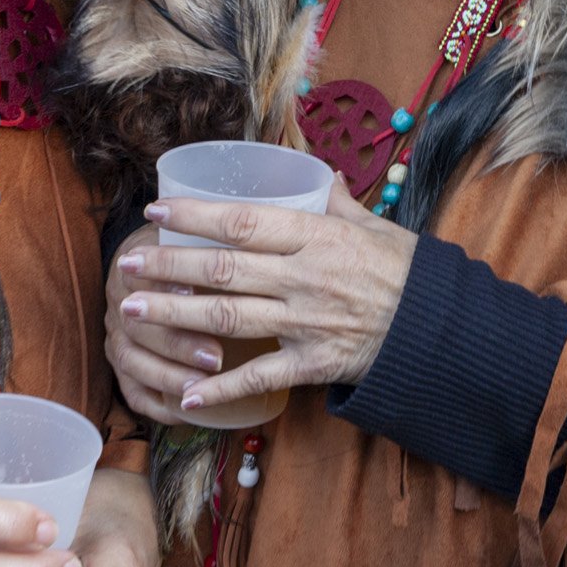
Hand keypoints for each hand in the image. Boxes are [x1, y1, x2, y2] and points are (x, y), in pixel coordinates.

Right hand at [105, 222, 225, 423]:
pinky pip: (133, 391)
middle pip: (136, 325)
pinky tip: (186, 410)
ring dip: (167, 374)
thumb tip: (282, 222)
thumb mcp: (202, 225)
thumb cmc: (190, 238)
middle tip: (216, 356)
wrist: (143, 257)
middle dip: (177, 342)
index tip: (198, 294)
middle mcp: (119, 297)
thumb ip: (229, 226)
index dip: (166, 287)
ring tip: (200, 386)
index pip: (140, 274)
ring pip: (131, 360)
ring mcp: (117, 332)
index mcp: (133, 256)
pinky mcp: (124, 363)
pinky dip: (158, 404)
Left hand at [117, 175, 416, 409]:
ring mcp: (306, 322)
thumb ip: (335, 200)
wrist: (441, 330)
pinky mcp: (313, 363)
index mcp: (316, 236)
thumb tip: (311, 172)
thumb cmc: (406, 272)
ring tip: (132, 311)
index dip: (195, 215)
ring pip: (228, 316)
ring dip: (174, 315)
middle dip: (168, 265)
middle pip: (223, 268)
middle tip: (126, 263)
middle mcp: (304, 277)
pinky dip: (220, 388)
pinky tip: (185, 394)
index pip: (243, 220)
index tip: (156, 210)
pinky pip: (259, 377)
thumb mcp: (375, 225)